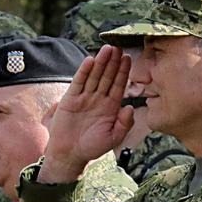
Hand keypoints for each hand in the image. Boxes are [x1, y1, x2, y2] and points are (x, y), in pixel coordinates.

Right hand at [38, 46, 134, 183]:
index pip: (118, 85)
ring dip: (100, 62)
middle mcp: (98, 99)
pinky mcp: (70, 99)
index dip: (123, 72)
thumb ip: (124, 124)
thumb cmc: (92, 148)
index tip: (127, 58)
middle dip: (112, 62)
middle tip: (118, 47)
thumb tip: (131, 108)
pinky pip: (78, 83)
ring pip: (94, 76)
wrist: (70, 155)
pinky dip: (83, 72)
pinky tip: (90, 61)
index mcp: (110, 106)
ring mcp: (84, 98)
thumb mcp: (113, 137)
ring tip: (106, 49)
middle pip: (107, 76)